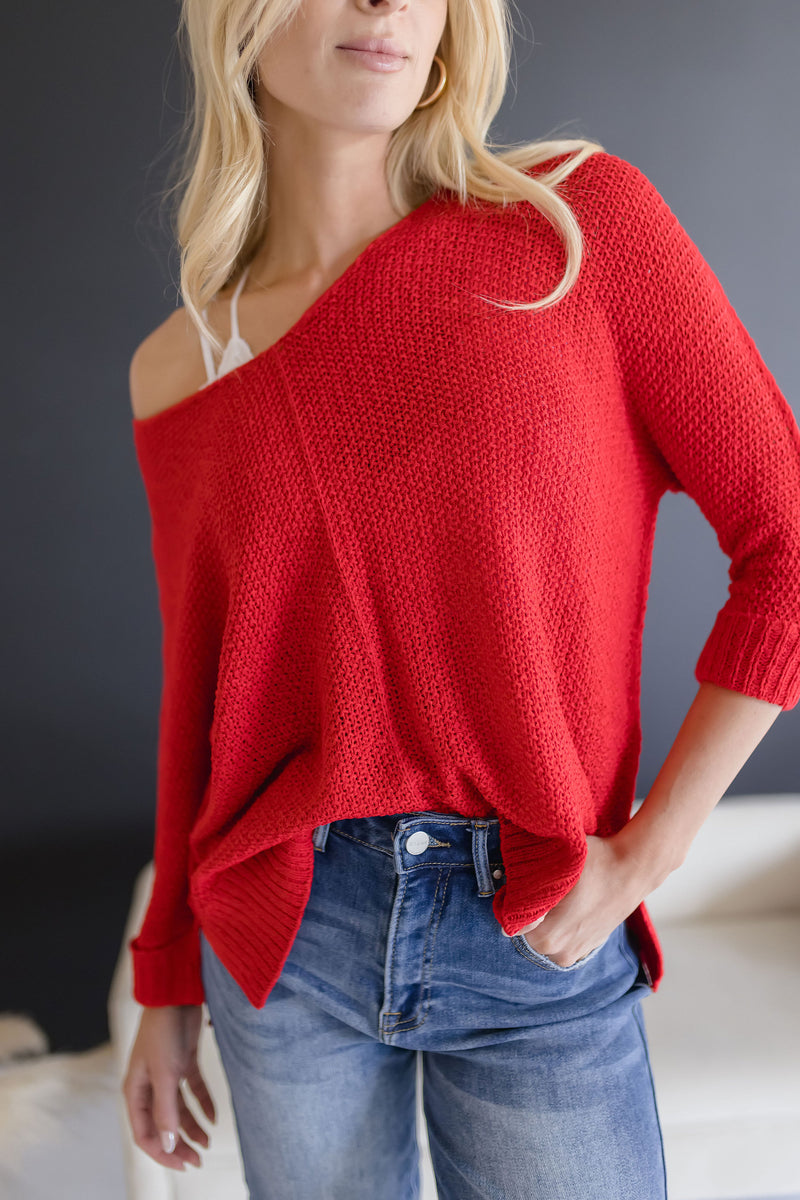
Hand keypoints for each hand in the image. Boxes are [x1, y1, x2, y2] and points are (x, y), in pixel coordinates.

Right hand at [122, 1004, 216, 1171]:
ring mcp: (167, 1073)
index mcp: (135, 1091)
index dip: (163, 1152)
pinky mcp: (184, 1061)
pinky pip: (193, 1090)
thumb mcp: (165, 1074)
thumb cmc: (163, 1031)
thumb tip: (168, 1144)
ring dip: (192, 1126)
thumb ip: (166, 1110)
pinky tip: (214, 1117)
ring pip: (179, 1110)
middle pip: (163, 1124)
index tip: (185, 1163)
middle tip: (199, 1159)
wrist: (175, 993)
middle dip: (179, 1143)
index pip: (145, 1133)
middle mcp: (149, 1085)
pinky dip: (203, 1103)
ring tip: (208, 1141)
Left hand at [518, 832, 645, 966]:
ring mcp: (575, 954)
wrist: (633, 869)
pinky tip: (572, 905)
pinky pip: (562, 938)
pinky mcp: (588, 949)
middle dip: (531, 911)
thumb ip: (526, 885)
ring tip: (561, 896)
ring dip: (547, 919)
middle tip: (544, 886)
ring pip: (545, 935)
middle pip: (528, 931)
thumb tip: (502, 889)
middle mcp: (558, 953)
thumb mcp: (555, 867)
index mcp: (547, 937)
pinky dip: (562, 924)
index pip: (512, 923)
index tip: (523, 884)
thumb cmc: (594, 863)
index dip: (513, 900)